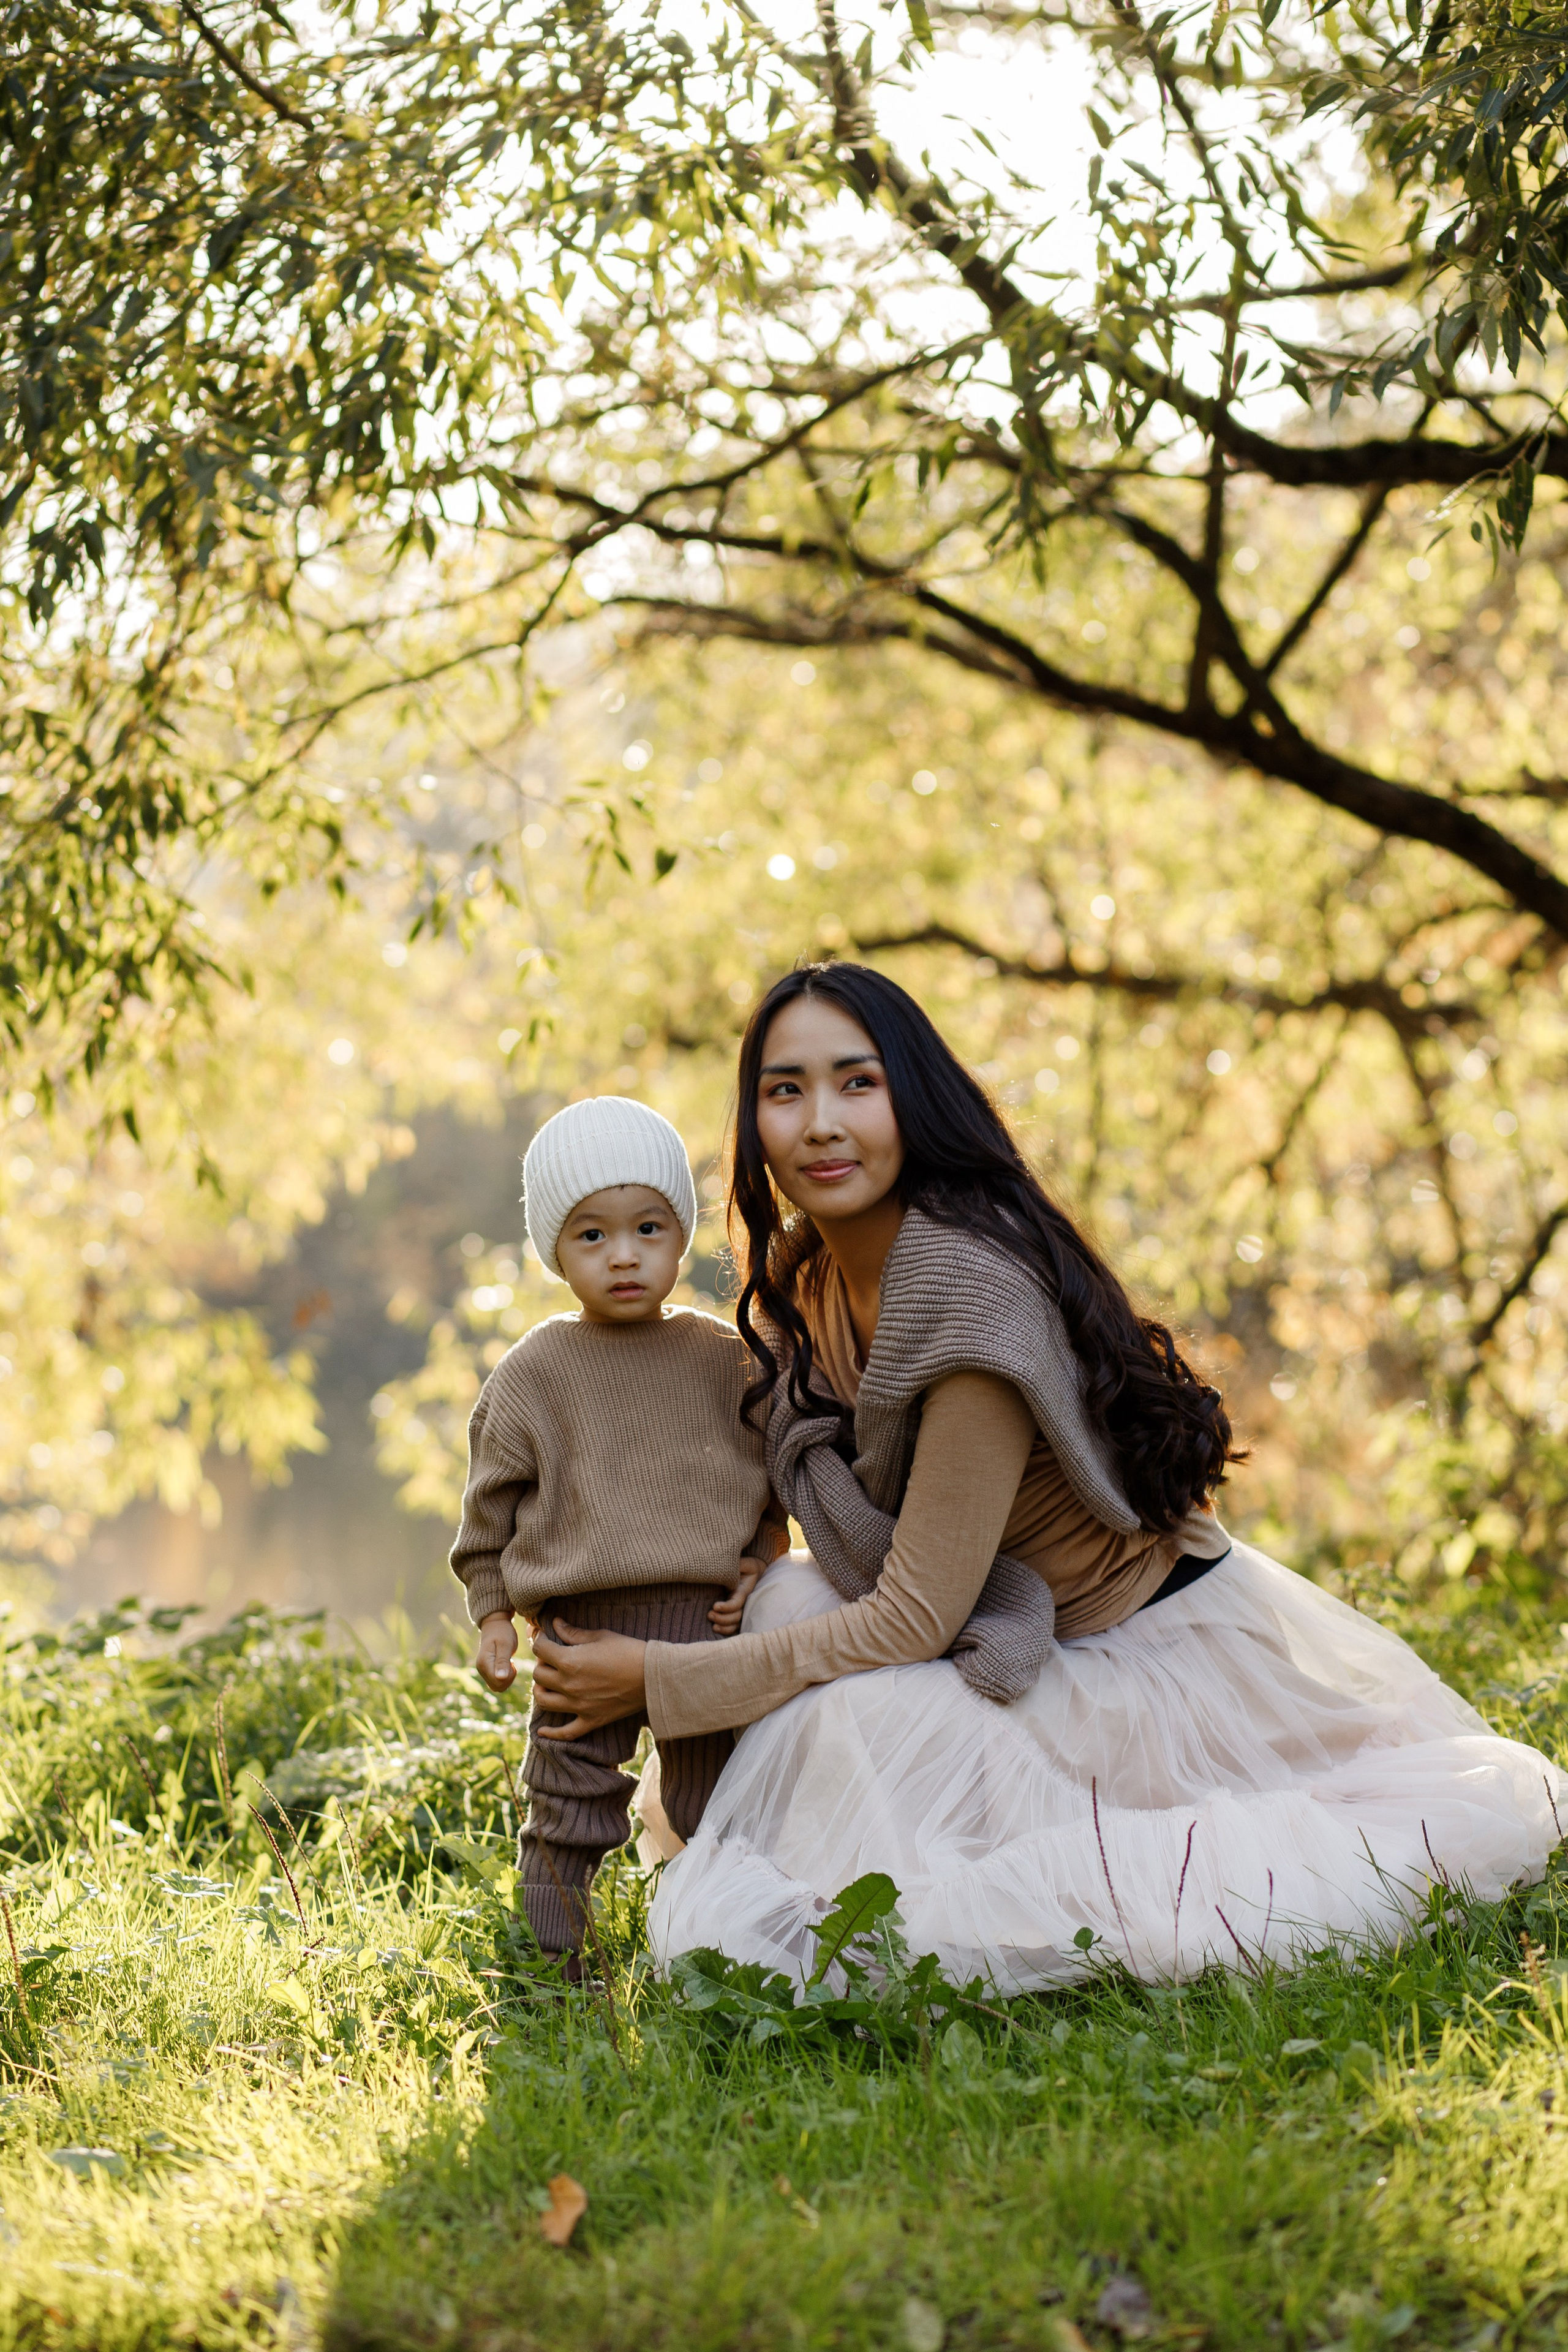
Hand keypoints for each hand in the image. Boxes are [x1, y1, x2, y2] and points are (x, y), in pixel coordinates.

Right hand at [475, 1612, 517, 1690]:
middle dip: (509, 1677)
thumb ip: (502, 1661)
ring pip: (498, 1686)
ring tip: (509, 1662)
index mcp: (484, 1663)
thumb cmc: (502, 1633)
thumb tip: (500, 1678)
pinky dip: (505, 1677)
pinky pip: (497, 1682)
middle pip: (498, 1687)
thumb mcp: (505, 1645)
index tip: (512, 1662)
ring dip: (507, 1677)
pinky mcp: (487, 1671)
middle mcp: (481, 1669)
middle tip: (511, 1662)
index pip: (498, 1682)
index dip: (509, 1675)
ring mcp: (483, 1671)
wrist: (496, 1625)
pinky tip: (506, 1664)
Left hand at [530, 1623, 647, 1738]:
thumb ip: (574, 1633)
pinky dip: (551, 1734)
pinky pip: (565, 1733)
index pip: (540, 1649)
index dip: (540, 1640)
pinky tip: (542, 1731)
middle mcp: (568, 1685)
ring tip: (549, 1683)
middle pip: (538, 1675)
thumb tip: (555, 1624)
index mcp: (569, 1661)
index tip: (546, 1637)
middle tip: (552, 1658)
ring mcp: (578, 1706)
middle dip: (542, 1663)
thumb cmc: (628, 1650)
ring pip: (543, 1701)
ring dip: (541, 1690)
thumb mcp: (600, 1636)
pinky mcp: (591, 1720)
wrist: (652, 1675)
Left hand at [709, 1568, 759, 1636]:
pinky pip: (734, 1626)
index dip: (727, 1607)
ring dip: (725, 1626)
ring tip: (713, 1625)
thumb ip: (737, 1565)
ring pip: (736, 1624)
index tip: (714, 1606)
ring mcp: (741, 1609)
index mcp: (743, 1591)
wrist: (752, 1572)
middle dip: (723, 1618)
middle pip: (737, 1616)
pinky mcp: (737, 1612)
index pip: (737, 1602)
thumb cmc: (745, 1567)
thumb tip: (722, 1566)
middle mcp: (743, 1602)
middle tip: (709, 1614)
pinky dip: (726, 1630)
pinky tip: (716, 1629)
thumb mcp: (744, 1563)